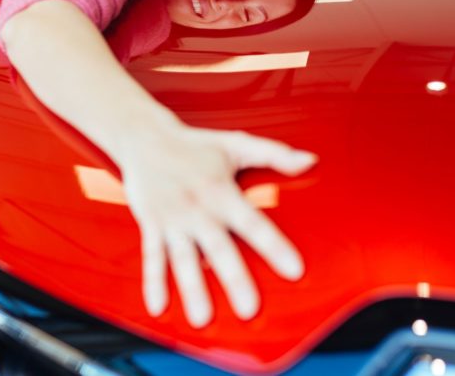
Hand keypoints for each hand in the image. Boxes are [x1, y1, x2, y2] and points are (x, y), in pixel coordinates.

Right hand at [118, 125, 315, 327]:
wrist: (144, 137)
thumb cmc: (195, 144)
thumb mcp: (236, 145)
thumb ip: (274, 154)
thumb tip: (310, 160)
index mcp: (221, 191)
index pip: (253, 222)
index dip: (274, 246)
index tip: (294, 270)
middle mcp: (197, 208)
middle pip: (219, 248)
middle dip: (234, 279)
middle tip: (249, 309)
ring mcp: (172, 219)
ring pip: (184, 259)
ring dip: (193, 289)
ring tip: (202, 318)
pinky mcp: (151, 225)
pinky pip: (152, 256)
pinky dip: (153, 282)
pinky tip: (159, 307)